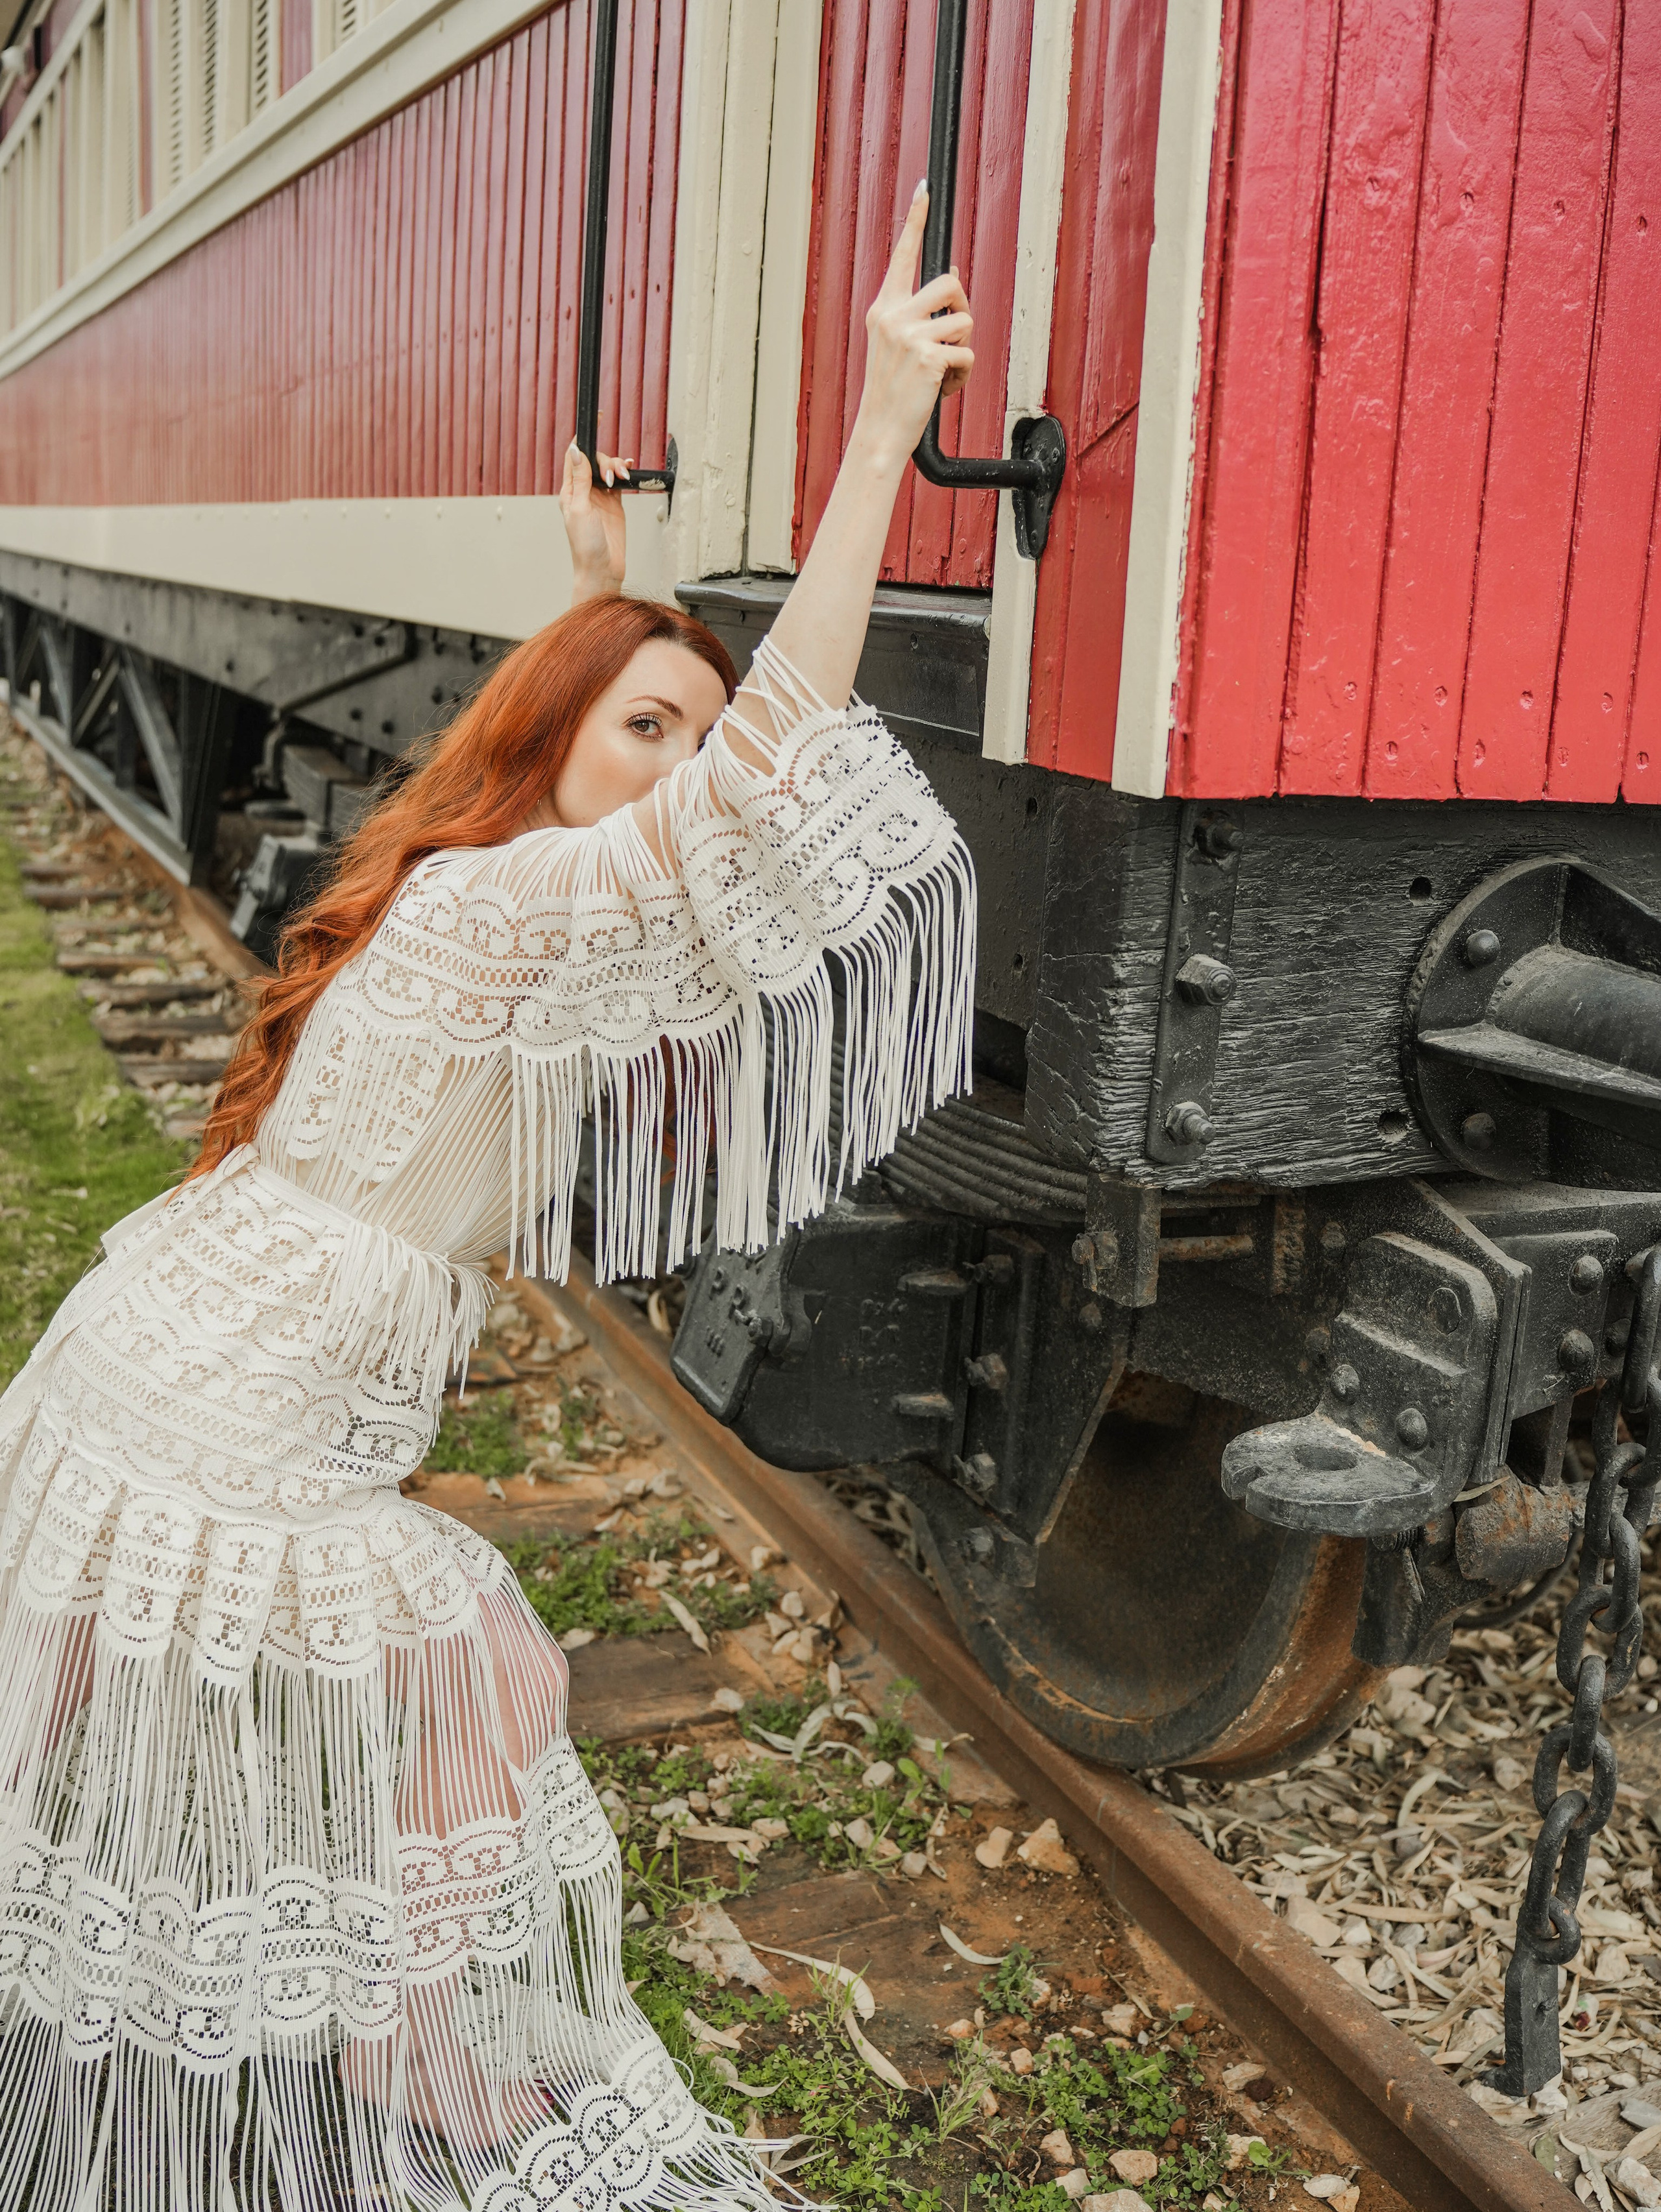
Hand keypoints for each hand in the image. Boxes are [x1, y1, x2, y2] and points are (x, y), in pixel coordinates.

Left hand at [560, 440, 631, 602]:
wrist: (602, 569)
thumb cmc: (586, 546)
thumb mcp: (580, 509)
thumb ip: (580, 480)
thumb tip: (576, 452)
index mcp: (570, 491)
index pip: (574, 456)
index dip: (584, 437)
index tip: (596, 420)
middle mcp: (583, 491)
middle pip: (595, 460)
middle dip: (606, 460)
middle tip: (612, 475)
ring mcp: (599, 497)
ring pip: (607, 469)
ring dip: (616, 467)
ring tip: (622, 477)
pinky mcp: (614, 504)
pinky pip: (618, 481)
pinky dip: (624, 474)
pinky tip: (628, 472)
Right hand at [850, 180, 974, 474]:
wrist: (879, 431)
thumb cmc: (891, 392)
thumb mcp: (897, 345)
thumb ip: (917, 313)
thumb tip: (950, 276)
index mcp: (883, 309)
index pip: (903, 256)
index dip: (915, 220)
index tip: (923, 189)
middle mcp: (892, 316)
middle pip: (950, 284)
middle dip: (962, 310)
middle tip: (951, 338)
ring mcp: (909, 335)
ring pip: (964, 320)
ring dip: (963, 349)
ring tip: (943, 371)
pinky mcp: (928, 356)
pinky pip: (967, 354)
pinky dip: (963, 376)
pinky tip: (943, 389)